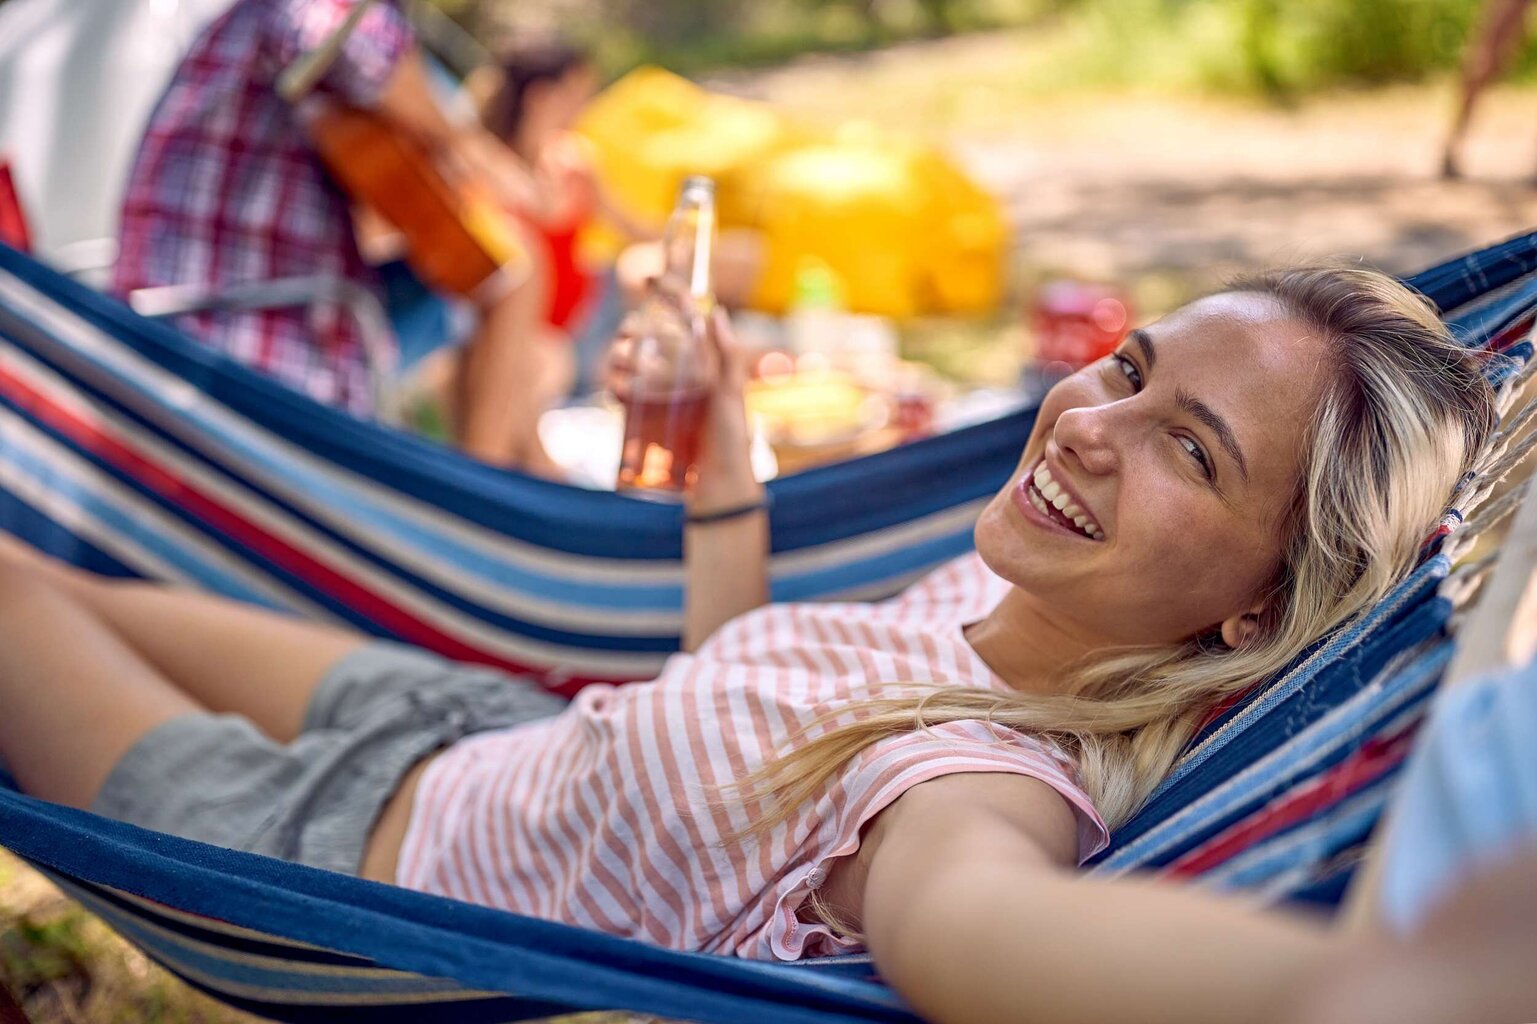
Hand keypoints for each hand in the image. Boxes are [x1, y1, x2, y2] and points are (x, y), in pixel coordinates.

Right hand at [605, 284, 756, 508]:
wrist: (717, 485)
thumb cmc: (731, 440)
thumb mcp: (731, 396)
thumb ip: (728, 358)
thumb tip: (717, 313)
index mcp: (705, 359)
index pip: (685, 317)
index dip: (669, 293)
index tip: (651, 280)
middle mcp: (681, 370)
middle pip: (649, 337)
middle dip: (633, 329)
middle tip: (628, 334)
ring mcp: (662, 392)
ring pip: (632, 362)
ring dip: (618, 355)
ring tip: (618, 363)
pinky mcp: (646, 415)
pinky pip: (625, 393)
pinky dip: (616, 385)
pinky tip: (616, 387)